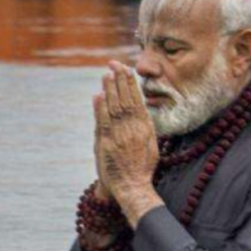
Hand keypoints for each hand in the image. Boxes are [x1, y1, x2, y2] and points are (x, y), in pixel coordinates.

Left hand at [94, 61, 163, 226]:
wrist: (133, 187)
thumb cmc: (141, 168)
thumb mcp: (150, 144)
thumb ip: (144, 126)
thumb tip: (140, 108)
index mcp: (144, 128)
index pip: (136, 100)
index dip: (130, 84)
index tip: (126, 70)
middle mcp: (132, 129)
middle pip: (125, 100)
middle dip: (120, 80)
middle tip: (115, 63)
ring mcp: (119, 136)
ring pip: (114, 107)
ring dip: (110, 89)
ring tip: (107, 74)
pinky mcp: (106, 143)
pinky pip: (104, 121)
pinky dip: (101, 107)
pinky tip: (100, 95)